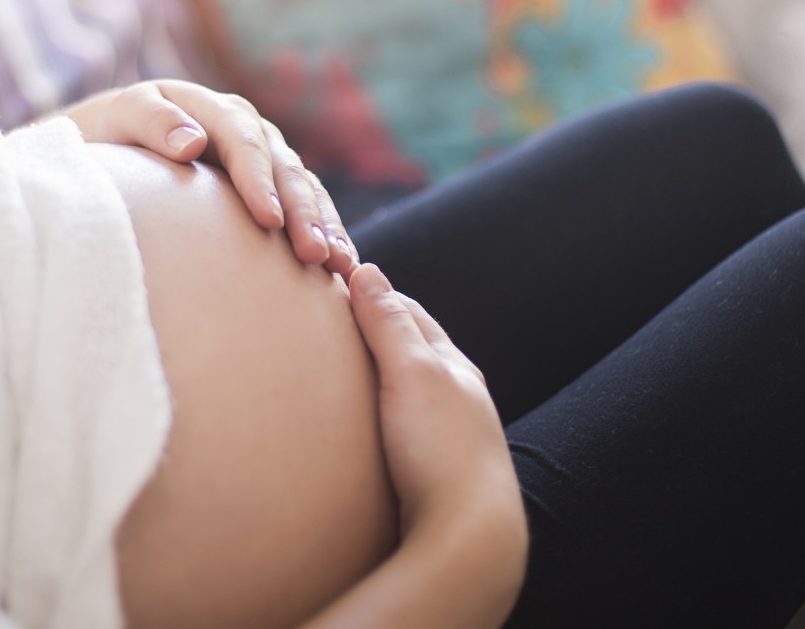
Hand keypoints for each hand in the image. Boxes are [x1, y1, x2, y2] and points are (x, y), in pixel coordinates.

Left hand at [61, 81, 357, 276]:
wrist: (114, 147)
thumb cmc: (109, 137)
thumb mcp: (117, 120)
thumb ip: (149, 122)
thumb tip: (192, 142)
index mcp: (213, 109)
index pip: (243, 142)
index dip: (258, 180)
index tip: (268, 220)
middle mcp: (250, 129)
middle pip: (285, 169)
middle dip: (304, 213)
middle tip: (315, 254)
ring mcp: (267, 159)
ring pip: (306, 190)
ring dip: (326, 227)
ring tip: (339, 266)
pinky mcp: (274, 188)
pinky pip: (308, 209)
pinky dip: (327, 234)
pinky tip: (341, 268)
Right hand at [348, 264, 524, 537]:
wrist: (470, 535)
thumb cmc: (440, 449)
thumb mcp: (411, 373)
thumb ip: (389, 323)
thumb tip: (368, 270)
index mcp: (456, 367)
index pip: (412, 314)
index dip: (374, 296)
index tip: (336, 286)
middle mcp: (462, 399)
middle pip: (416, 353)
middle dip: (379, 334)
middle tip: (334, 325)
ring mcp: (453, 438)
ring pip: (414, 395)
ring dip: (382, 380)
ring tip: (344, 378)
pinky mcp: (439, 475)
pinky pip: (408, 432)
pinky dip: (384, 417)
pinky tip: (367, 434)